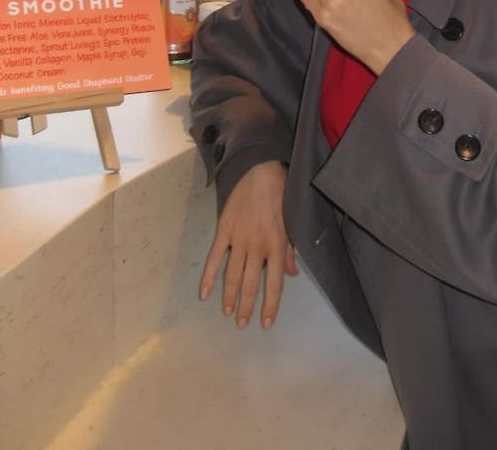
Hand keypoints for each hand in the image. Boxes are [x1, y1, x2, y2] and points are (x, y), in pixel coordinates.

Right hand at [199, 160, 298, 329]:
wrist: (261, 172)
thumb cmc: (281, 196)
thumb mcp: (291, 223)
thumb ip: (290, 250)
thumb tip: (292, 274)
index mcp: (276, 246)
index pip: (274, 285)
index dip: (269, 306)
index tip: (265, 324)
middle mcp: (257, 247)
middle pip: (250, 284)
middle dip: (245, 307)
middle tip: (241, 323)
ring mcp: (239, 239)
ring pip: (232, 275)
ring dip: (229, 297)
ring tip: (226, 313)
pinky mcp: (224, 230)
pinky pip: (215, 257)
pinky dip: (209, 277)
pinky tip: (204, 293)